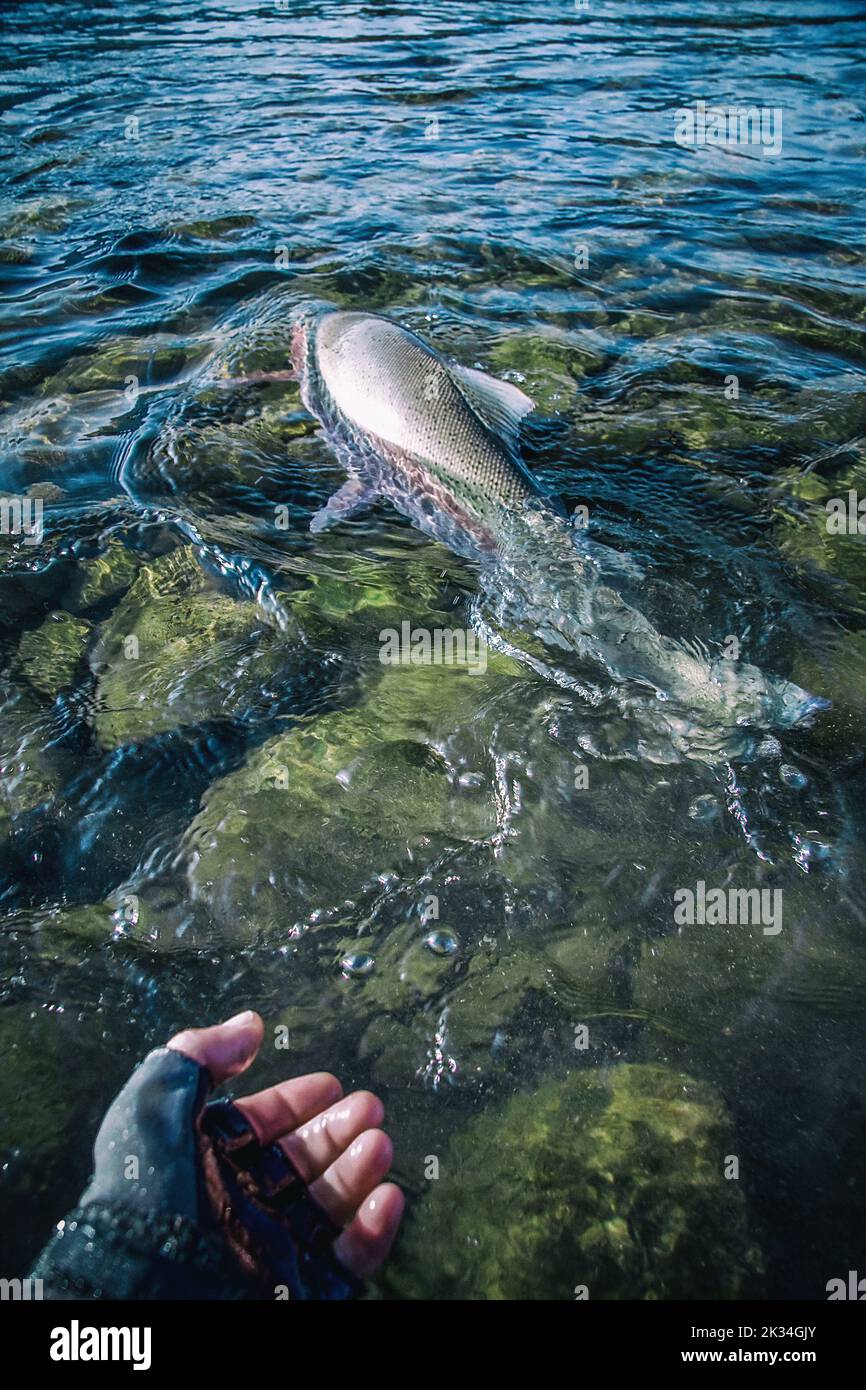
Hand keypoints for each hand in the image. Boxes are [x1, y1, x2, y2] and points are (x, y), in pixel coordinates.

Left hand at [168, 1010, 404, 1280]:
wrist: (142, 1285)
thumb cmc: (142, 1193)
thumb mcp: (156, 1105)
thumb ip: (199, 1056)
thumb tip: (250, 1025)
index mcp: (204, 1163)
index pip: (260, 1126)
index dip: (295, 1101)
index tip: (330, 1084)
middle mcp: (238, 1204)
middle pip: (301, 1161)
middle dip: (336, 1131)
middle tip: (369, 1108)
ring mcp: (268, 1248)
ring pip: (328, 1207)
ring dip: (357, 1172)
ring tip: (378, 1144)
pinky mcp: (295, 1289)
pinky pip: (345, 1264)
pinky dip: (371, 1233)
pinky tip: (385, 1199)